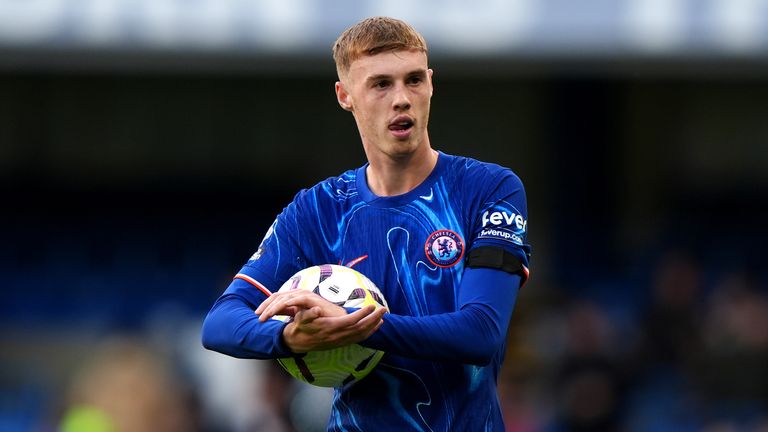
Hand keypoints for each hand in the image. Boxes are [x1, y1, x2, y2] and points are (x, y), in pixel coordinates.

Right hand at [255, 290, 385, 352]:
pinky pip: (358, 339)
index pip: (351, 321)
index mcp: (330, 328)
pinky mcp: (341, 343)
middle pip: (361, 329)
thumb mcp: (299, 319)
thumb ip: (307, 314)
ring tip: (383, 318)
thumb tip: (315, 309)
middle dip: (374, 319)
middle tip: (384, 309)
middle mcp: (337, 336)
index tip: (372, 306)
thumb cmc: (299, 327)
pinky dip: (368, 333)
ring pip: (361, 335)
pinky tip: (374, 327)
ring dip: (373, 327)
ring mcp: (340, 341)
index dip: (363, 314)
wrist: (296, 343)